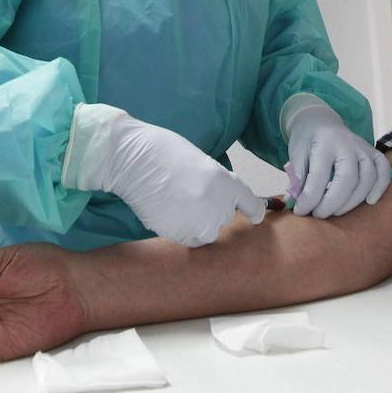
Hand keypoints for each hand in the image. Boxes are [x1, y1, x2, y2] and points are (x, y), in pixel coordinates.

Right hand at [77, 109, 265, 246]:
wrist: (135, 160)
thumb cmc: (164, 152)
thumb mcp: (201, 162)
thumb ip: (216, 185)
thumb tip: (217, 204)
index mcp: (227, 182)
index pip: (250, 204)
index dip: (253, 211)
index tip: (256, 218)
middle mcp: (219, 207)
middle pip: (222, 219)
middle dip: (209, 210)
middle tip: (186, 192)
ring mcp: (199, 223)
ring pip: (205, 232)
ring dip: (195, 223)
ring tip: (174, 202)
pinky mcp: (179, 235)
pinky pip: (187, 240)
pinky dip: (180, 230)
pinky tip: (166, 211)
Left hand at [287, 105, 390, 217]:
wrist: (321, 121)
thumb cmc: (307, 141)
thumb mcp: (295, 153)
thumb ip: (297, 177)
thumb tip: (298, 203)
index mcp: (324, 143)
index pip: (319, 176)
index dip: (309, 198)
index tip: (300, 211)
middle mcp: (348, 144)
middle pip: (347, 179)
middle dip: (332, 203)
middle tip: (318, 214)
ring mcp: (363, 148)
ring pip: (368, 178)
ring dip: (352, 201)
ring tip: (335, 211)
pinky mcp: (373, 152)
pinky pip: (384, 170)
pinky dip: (380, 187)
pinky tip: (369, 201)